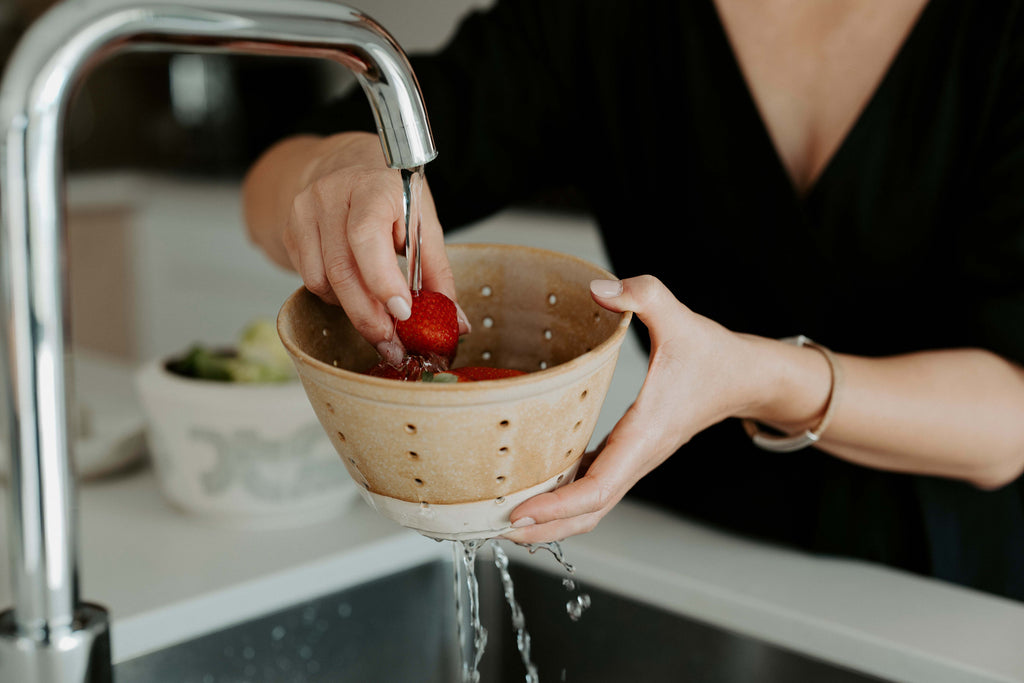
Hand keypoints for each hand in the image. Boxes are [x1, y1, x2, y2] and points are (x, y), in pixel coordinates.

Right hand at [244, 131, 467, 363]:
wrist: (350, 167)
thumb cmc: (393, 196)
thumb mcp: (424, 223)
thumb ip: (438, 273)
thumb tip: (457, 323)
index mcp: (375, 186)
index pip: (367, 236)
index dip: (382, 281)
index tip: (403, 313)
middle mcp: (334, 194)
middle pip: (342, 269)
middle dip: (369, 316)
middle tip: (392, 343)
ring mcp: (306, 211)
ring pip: (323, 281)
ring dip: (352, 310)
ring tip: (378, 317)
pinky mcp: (291, 230)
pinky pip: (311, 280)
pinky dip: (335, 297)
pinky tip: (354, 291)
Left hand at [503, 275, 777, 543]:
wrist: (745, 377)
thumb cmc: (713, 354)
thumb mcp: (680, 317)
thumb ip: (643, 296)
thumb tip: (599, 289)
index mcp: (645, 435)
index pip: (599, 488)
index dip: (557, 507)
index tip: (519, 514)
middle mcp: (638, 457)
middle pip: (588, 514)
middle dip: (543, 529)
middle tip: (493, 530)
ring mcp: (634, 460)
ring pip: (591, 507)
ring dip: (551, 521)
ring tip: (501, 521)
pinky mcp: (629, 454)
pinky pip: (594, 487)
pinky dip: (563, 499)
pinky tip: (533, 491)